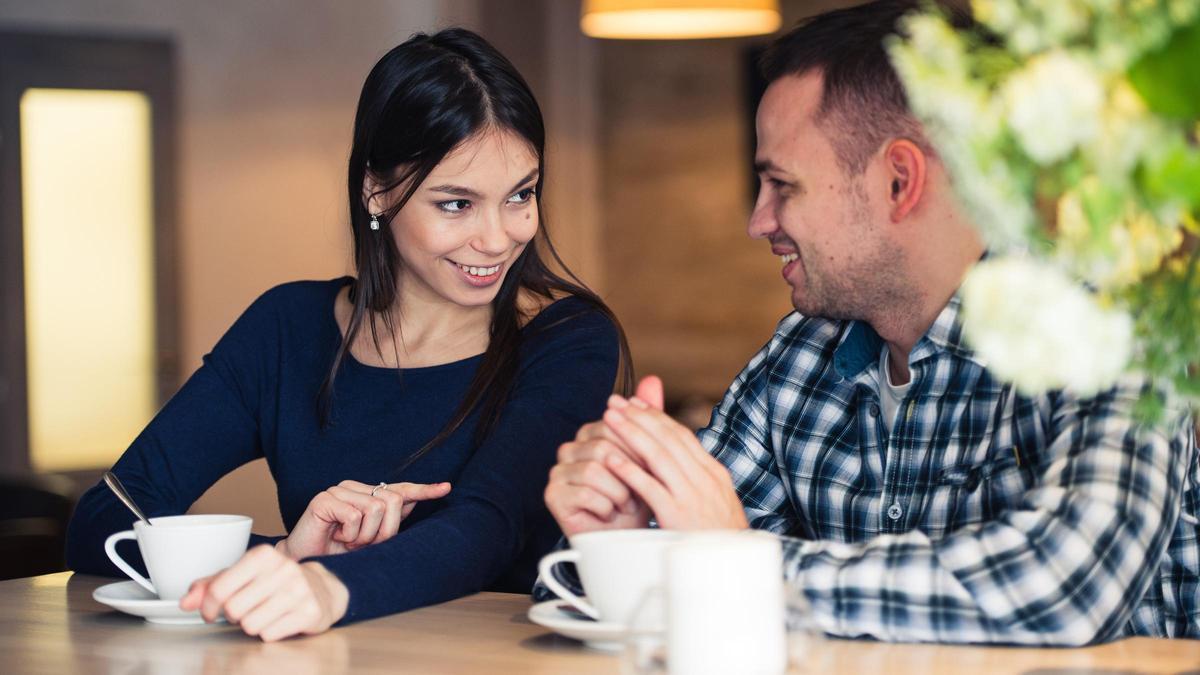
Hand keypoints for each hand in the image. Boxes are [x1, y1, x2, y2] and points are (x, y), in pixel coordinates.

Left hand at [180, 544, 349, 640]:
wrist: (322, 590)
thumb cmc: (276, 582)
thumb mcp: (243, 576)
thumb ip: (210, 585)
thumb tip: (185, 601)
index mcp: (263, 555)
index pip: (219, 589)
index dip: (208, 606)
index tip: (212, 611)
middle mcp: (283, 569)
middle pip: (233, 609)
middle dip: (234, 615)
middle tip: (245, 610)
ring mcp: (299, 590)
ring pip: (250, 625)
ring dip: (251, 625)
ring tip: (263, 613)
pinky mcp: (309, 612)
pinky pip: (269, 635)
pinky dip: (269, 632)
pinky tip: (279, 620)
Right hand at [279, 480, 450, 559]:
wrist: (307, 562)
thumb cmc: (339, 552)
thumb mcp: (371, 540)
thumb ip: (389, 521)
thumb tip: (411, 503)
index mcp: (368, 495)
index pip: (400, 489)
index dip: (424, 490)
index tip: (446, 488)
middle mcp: (355, 488)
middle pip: (393, 501)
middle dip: (384, 531)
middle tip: (363, 543)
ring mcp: (339, 490)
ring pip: (376, 509)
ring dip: (365, 536)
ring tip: (348, 540)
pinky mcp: (324, 498)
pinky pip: (354, 516)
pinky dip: (350, 534)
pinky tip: (336, 536)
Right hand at [544, 377, 664, 535]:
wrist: (626, 539)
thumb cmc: (638, 498)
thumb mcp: (649, 456)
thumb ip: (649, 417)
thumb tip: (653, 379)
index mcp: (591, 434)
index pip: (616, 427)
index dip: (638, 451)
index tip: (649, 471)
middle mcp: (571, 447)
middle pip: (605, 447)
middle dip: (629, 473)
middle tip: (639, 493)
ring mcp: (558, 470)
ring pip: (596, 469)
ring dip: (619, 492)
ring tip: (625, 505)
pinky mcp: (553, 494)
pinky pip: (585, 491)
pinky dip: (605, 506)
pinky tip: (609, 514)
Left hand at [601, 389, 747, 530]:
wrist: (734, 569)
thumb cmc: (721, 538)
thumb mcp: (717, 500)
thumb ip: (699, 477)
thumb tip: (683, 456)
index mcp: (713, 473)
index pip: (681, 435)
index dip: (655, 416)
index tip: (635, 402)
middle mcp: (704, 479)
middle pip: (667, 438)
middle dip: (637, 416)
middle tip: (614, 401)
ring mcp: (691, 496)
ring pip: (657, 456)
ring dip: (630, 433)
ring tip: (608, 419)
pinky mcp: (677, 516)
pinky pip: (650, 488)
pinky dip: (630, 471)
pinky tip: (611, 459)